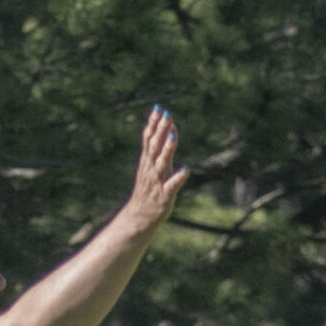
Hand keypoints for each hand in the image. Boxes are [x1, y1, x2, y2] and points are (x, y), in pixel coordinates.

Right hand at [121, 107, 190, 236]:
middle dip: (160, 131)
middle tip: (166, 114)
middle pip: (155, 147)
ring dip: (167, 150)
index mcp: (147, 162)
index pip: (149, 139)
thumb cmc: (148, 191)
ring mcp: (157, 182)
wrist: (139, 217)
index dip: (153, 124)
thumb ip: (157, 150)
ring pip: (162, 164)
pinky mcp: (165, 196)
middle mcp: (151, 169)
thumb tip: (166, 129)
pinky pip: (172, 186)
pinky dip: (178, 178)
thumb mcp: (149, 167)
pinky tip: (186, 170)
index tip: (158, 108)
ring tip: (172, 136)